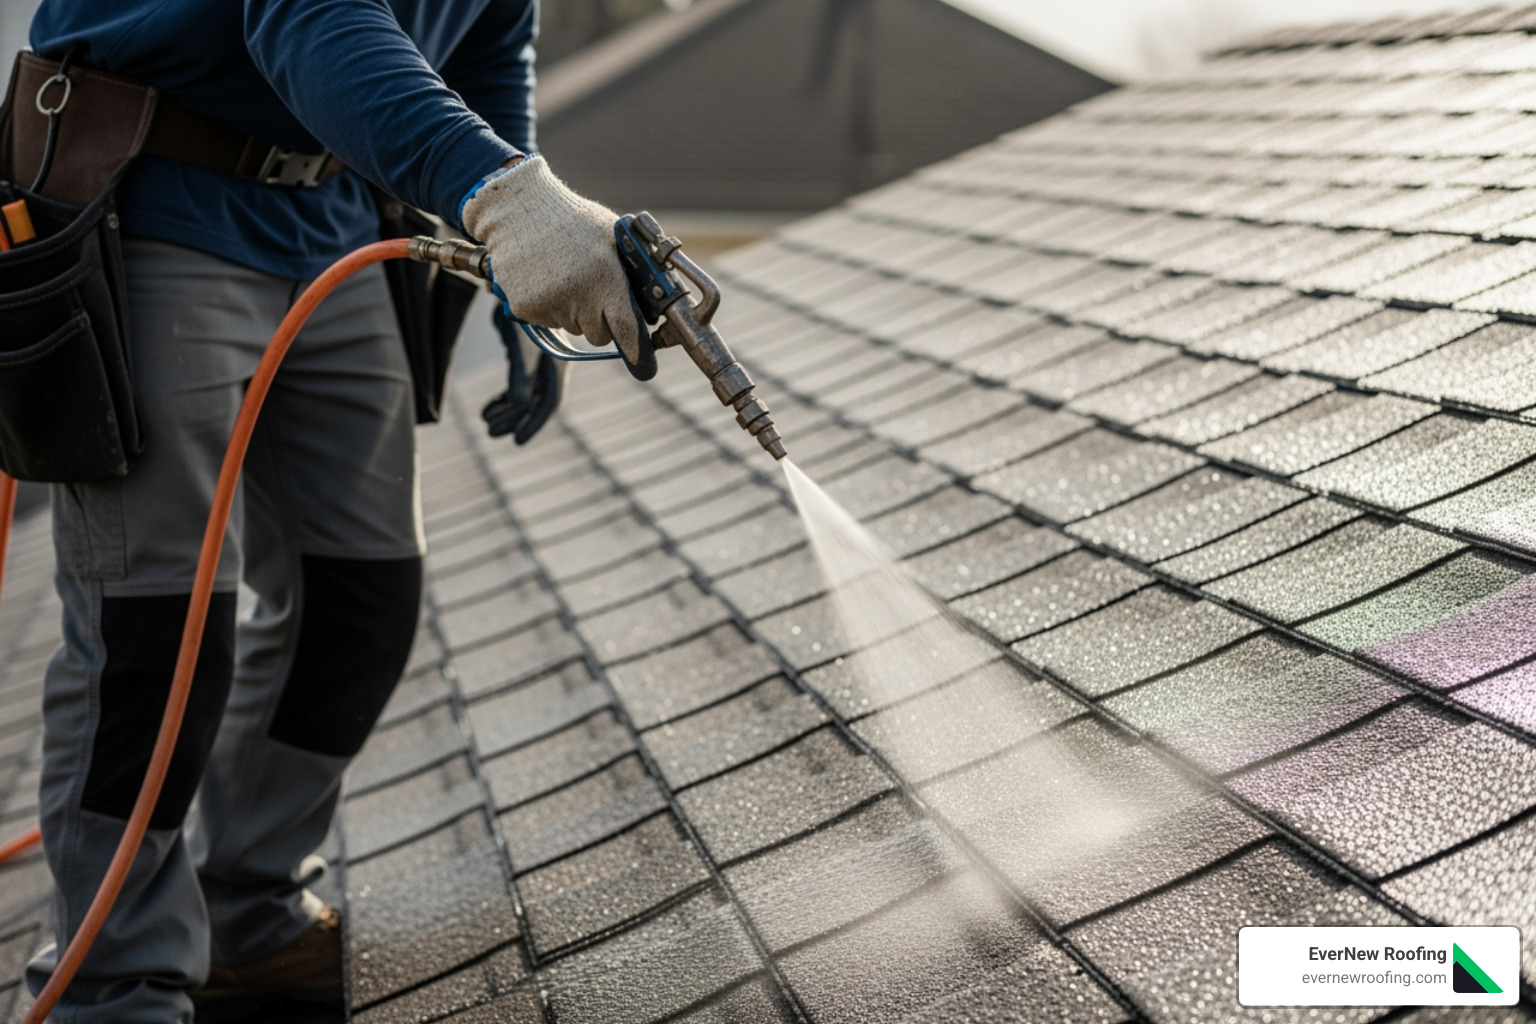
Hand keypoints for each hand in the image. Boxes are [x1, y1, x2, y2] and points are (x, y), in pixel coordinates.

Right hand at [461, 156, 654, 379]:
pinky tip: (545, 279)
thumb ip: (635, 267)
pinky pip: (549, 323)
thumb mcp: (612, 235)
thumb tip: (657, 300)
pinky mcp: (525, 308)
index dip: (636, 349)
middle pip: (599, 334)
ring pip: (573, 328)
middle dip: (600, 320)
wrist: (517, 209)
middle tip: (591, 288)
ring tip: (563, 275)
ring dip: (573, 311)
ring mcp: (549, 303)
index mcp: (604, 276)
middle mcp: (577, 294)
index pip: (625, 328)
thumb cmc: (572, 219)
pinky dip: (550, 308)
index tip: (645, 365)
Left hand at [481, 306, 568, 443]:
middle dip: (514, 420)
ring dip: (506, 411)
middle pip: (535, 402)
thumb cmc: (520, 312)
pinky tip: (489, 408)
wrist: (513, 279)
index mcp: (557, 364)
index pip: (549, 401)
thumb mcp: (519, 344)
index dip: (534, 423)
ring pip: (524, 395)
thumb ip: (520, 374)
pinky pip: (516, 384)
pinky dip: (503, 398)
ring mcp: (537, 361)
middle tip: (491, 432)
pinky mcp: (523, 355)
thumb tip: (518, 404)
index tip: (517, 441)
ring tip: (485, 422)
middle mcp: (549, 365)